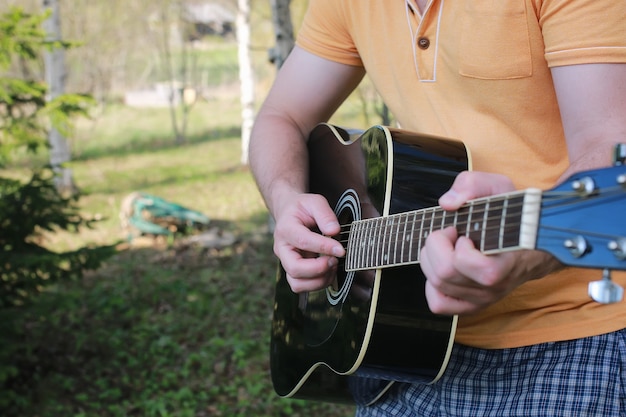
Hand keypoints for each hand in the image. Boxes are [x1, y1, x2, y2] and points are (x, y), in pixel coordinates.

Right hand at [273, 193, 345, 292]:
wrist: (289, 213)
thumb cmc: (302, 208)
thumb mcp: (314, 201)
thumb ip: (325, 214)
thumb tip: (334, 231)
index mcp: (286, 229)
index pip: (303, 242)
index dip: (323, 248)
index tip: (341, 250)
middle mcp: (282, 249)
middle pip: (294, 269)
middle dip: (318, 269)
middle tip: (334, 260)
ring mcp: (286, 262)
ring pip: (297, 283)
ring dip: (319, 280)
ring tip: (332, 266)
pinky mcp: (293, 271)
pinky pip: (302, 286)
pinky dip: (318, 283)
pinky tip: (328, 271)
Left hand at [419, 171, 558, 314]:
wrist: (531, 239)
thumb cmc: (511, 213)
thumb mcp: (496, 186)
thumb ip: (470, 185)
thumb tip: (447, 204)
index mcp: (507, 261)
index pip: (471, 264)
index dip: (458, 244)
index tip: (463, 231)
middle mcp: (495, 287)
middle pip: (444, 274)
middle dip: (436, 245)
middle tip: (450, 234)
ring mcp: (484, 299)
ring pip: (437, 285)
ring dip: (431, 259)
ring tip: (448, 247)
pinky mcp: (472, 306)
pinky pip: (439, 304)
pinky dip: (432, 284)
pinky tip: (443, 266)